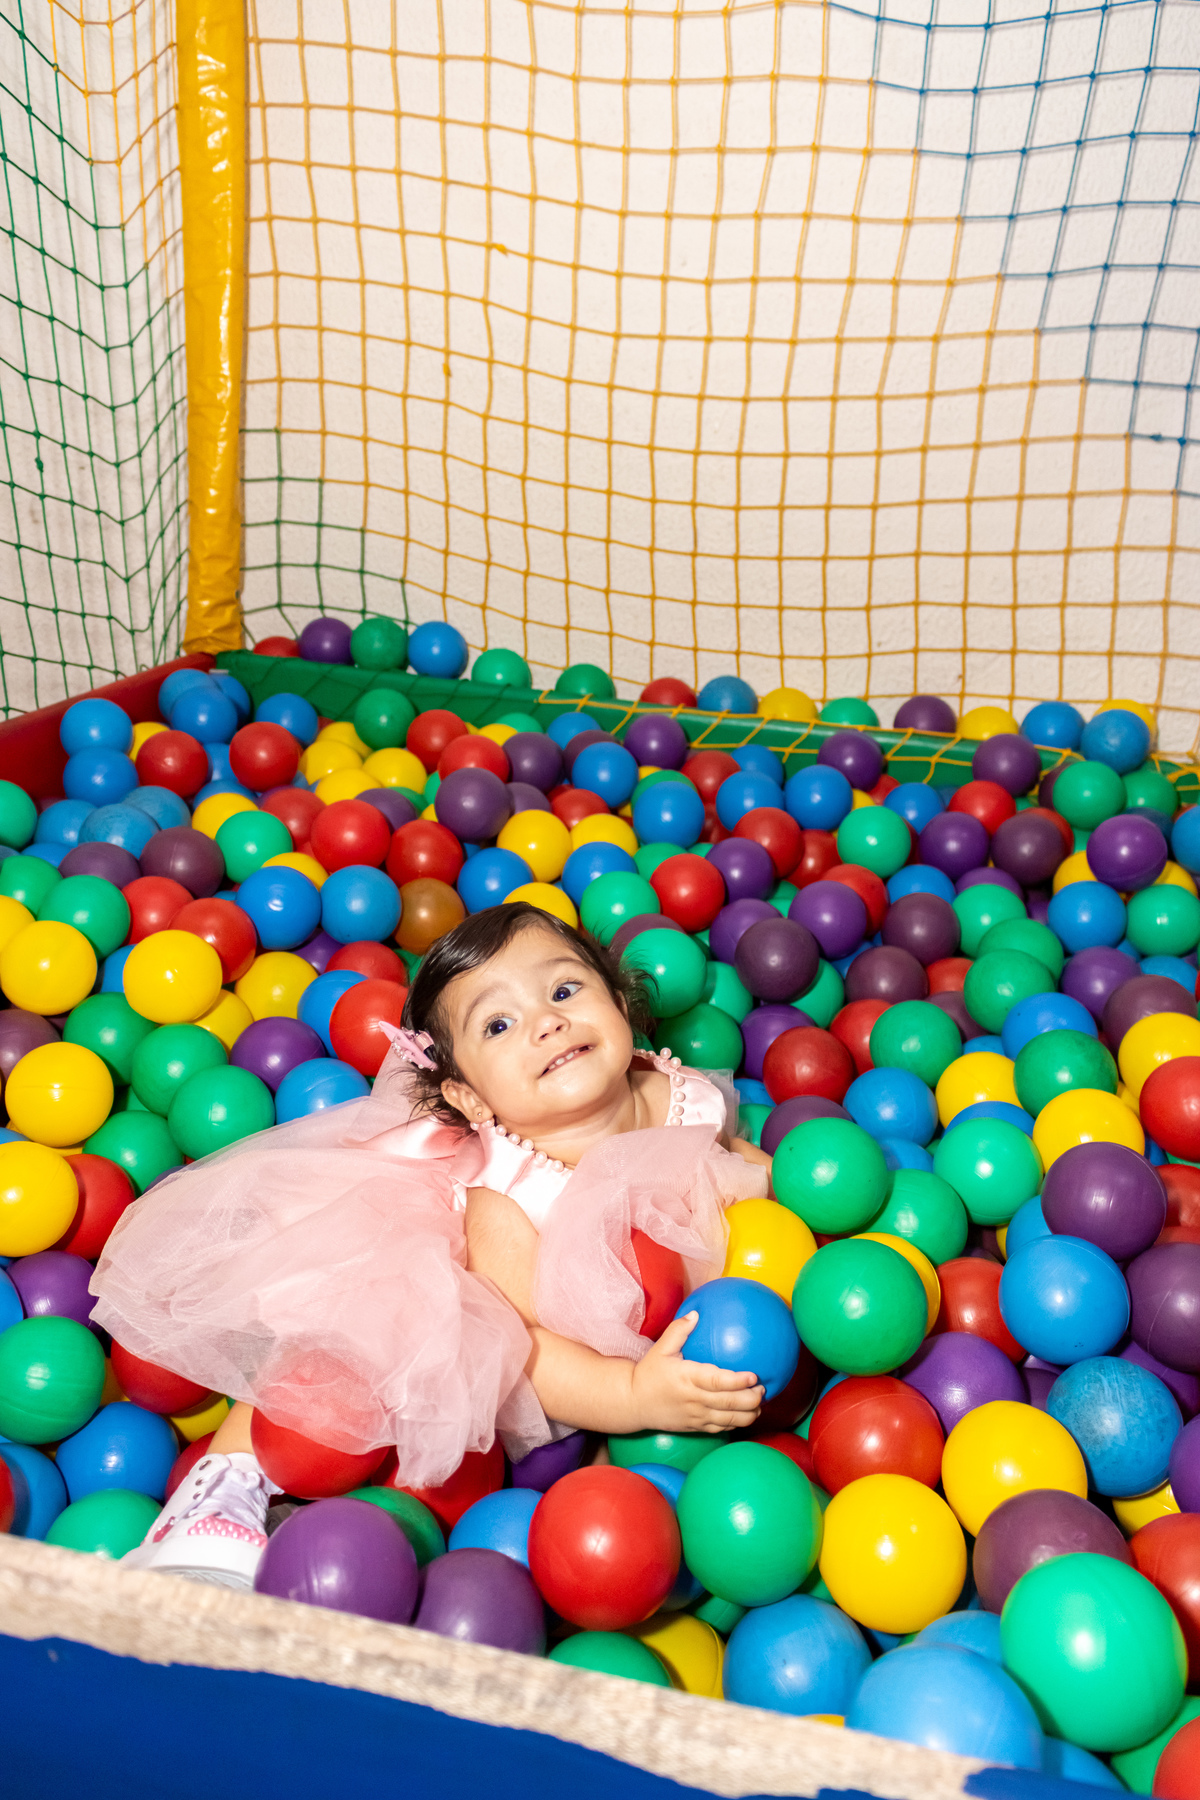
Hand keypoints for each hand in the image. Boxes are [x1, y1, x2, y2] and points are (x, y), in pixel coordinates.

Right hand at [630, 1313, 763, 1433]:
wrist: (633, 1403)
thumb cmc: (648, 1373)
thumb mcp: (660, 1349)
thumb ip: (679, 1330)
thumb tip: (696, 1313)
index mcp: (687, 1378)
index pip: (717, 1381)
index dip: (738, 1381)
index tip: (754, 1376)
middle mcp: (694, 1399)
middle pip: (729, 1403)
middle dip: (751, 1398)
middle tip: (763, 1389)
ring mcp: (696, 1416)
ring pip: (729, 1420)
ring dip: (748, 1414)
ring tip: (759, 1405)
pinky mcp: (695, 1427)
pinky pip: (721, 1428)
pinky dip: (736, 1424)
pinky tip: (745, 1415)